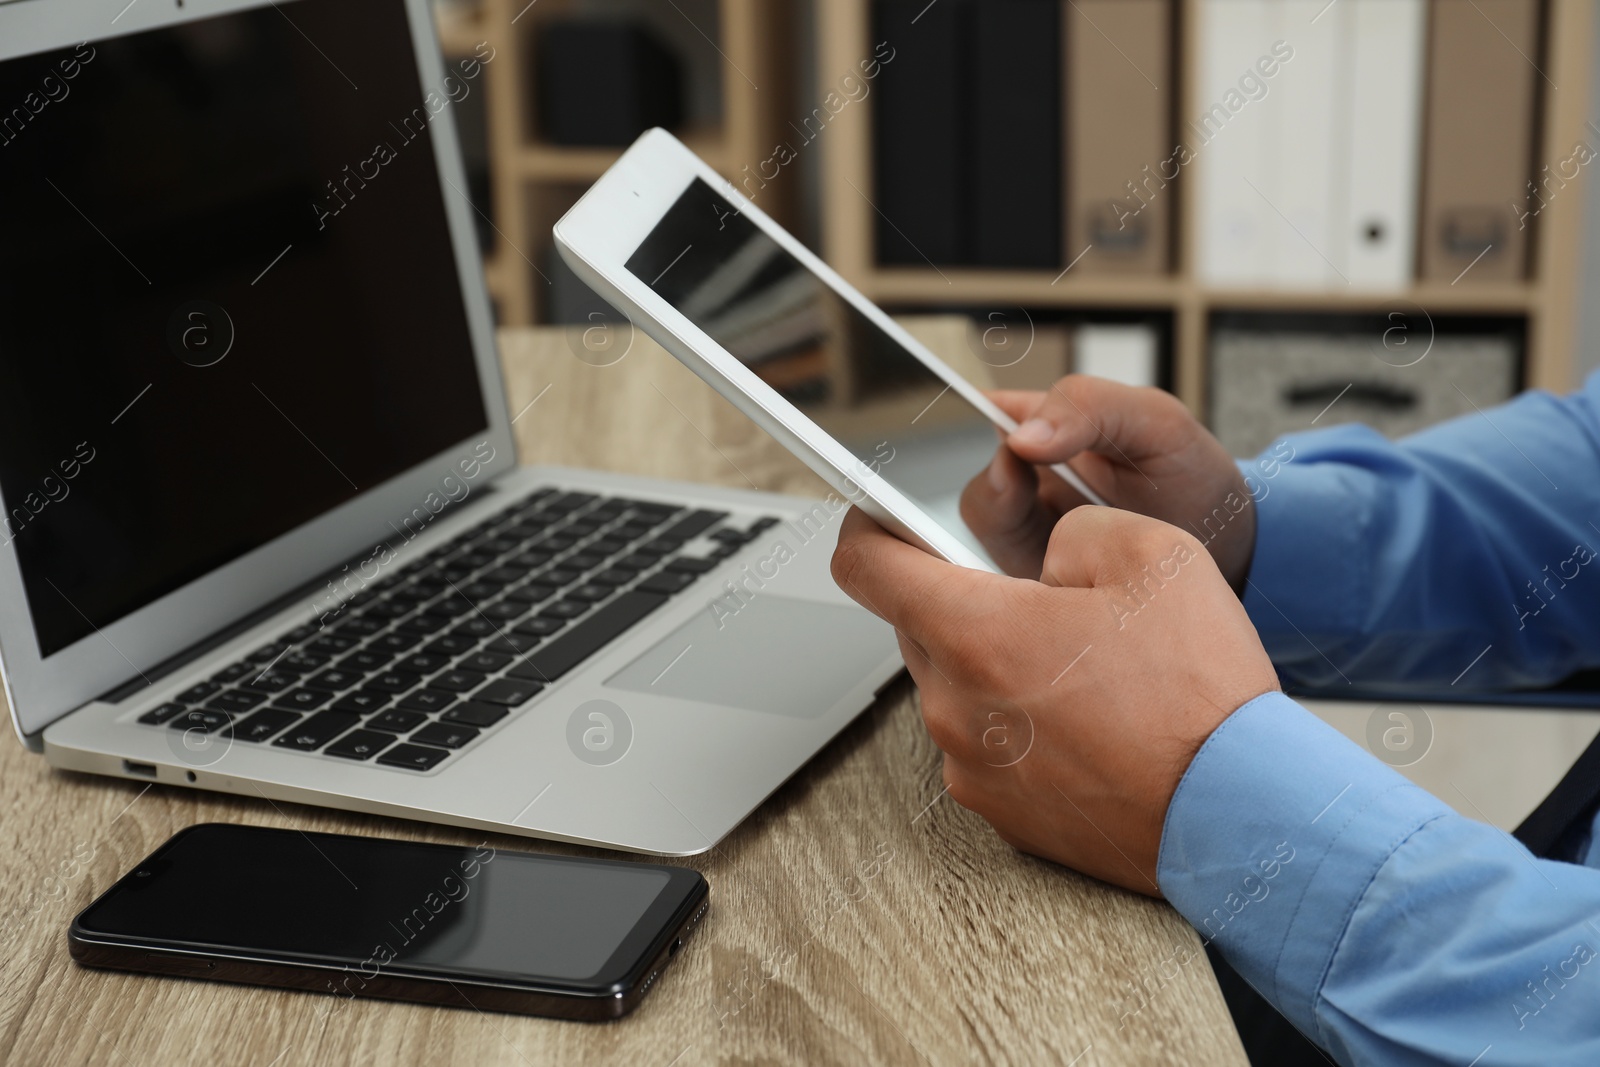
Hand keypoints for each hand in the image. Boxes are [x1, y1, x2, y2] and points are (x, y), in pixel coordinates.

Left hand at [831, 505, 1278, 895]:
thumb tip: (1043, 551)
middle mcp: (955, 704)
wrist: (1237, 813)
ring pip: (953, 684)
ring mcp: (970, 765)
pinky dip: (1016, 722)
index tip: (879, 518)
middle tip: (1040, 598)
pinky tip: (1085, 720)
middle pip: (917, 624)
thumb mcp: (1151, 553)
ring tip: (1080, 667)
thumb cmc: (1198, 693)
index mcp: (976, 632)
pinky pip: (983, 742)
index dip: (869, 528)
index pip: (865, 566)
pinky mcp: (997, 809)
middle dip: (964, 599)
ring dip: (994, 664)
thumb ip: (1070, 528)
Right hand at [959, 376, 1256, 592]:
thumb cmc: (1194, 482)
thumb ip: (1090, 407)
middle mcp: (1022, 485)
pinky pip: (997, 591)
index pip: (974, 417)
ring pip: (978, 544)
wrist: (1232, 563)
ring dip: (1014, 545)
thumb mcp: (1157, 423)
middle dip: (999, 496)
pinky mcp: (1031, 588)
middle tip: (1033, 491)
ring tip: (1065, 543)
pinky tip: (1054, 581)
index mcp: (1040, 427)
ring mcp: (1024, 540)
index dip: (961, 430)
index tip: (1000, 450)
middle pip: (970, 490)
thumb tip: (1021, 436)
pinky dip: (1016, 590)